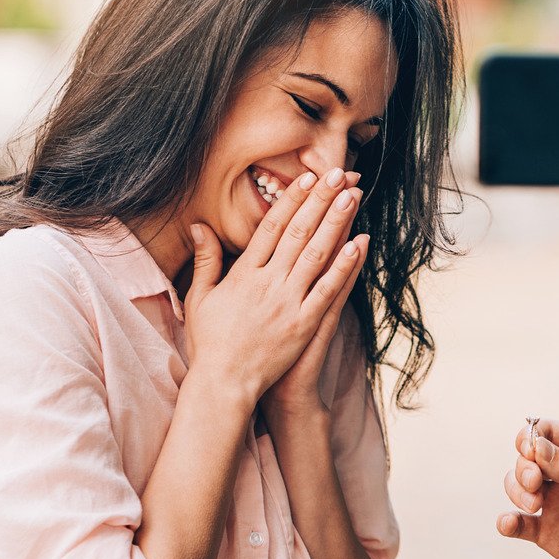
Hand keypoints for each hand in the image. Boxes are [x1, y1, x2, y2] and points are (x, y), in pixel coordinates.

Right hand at [184, 168, 367, 407]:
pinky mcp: (303, 324)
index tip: (307, 179)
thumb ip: (205, 260)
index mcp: (243, 274)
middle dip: (320, 201)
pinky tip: (358, 245)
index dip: (292, 201)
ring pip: (316, 254)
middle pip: (298, 233)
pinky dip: (344, 266)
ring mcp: (288, 303)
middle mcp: (267, 283)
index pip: (271, 228)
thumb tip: (200, 225)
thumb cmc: (209, 343)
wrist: (224, 384)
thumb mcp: (200, 298)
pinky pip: (328, 290)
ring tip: (352, 197)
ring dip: (336, 223)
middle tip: (338, 174)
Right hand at [497, 418, 558, 558]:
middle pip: (526, 457)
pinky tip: (508, 523)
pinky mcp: (550, 532)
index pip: (546, 431)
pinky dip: (508, 522)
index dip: (532, 438)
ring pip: (517, 485)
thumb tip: (536, 445)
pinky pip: (519, 524)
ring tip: (533, 504)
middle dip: (523, 467)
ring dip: (516, 489)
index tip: (532, 452)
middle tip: (536, 484)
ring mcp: (557, 501)